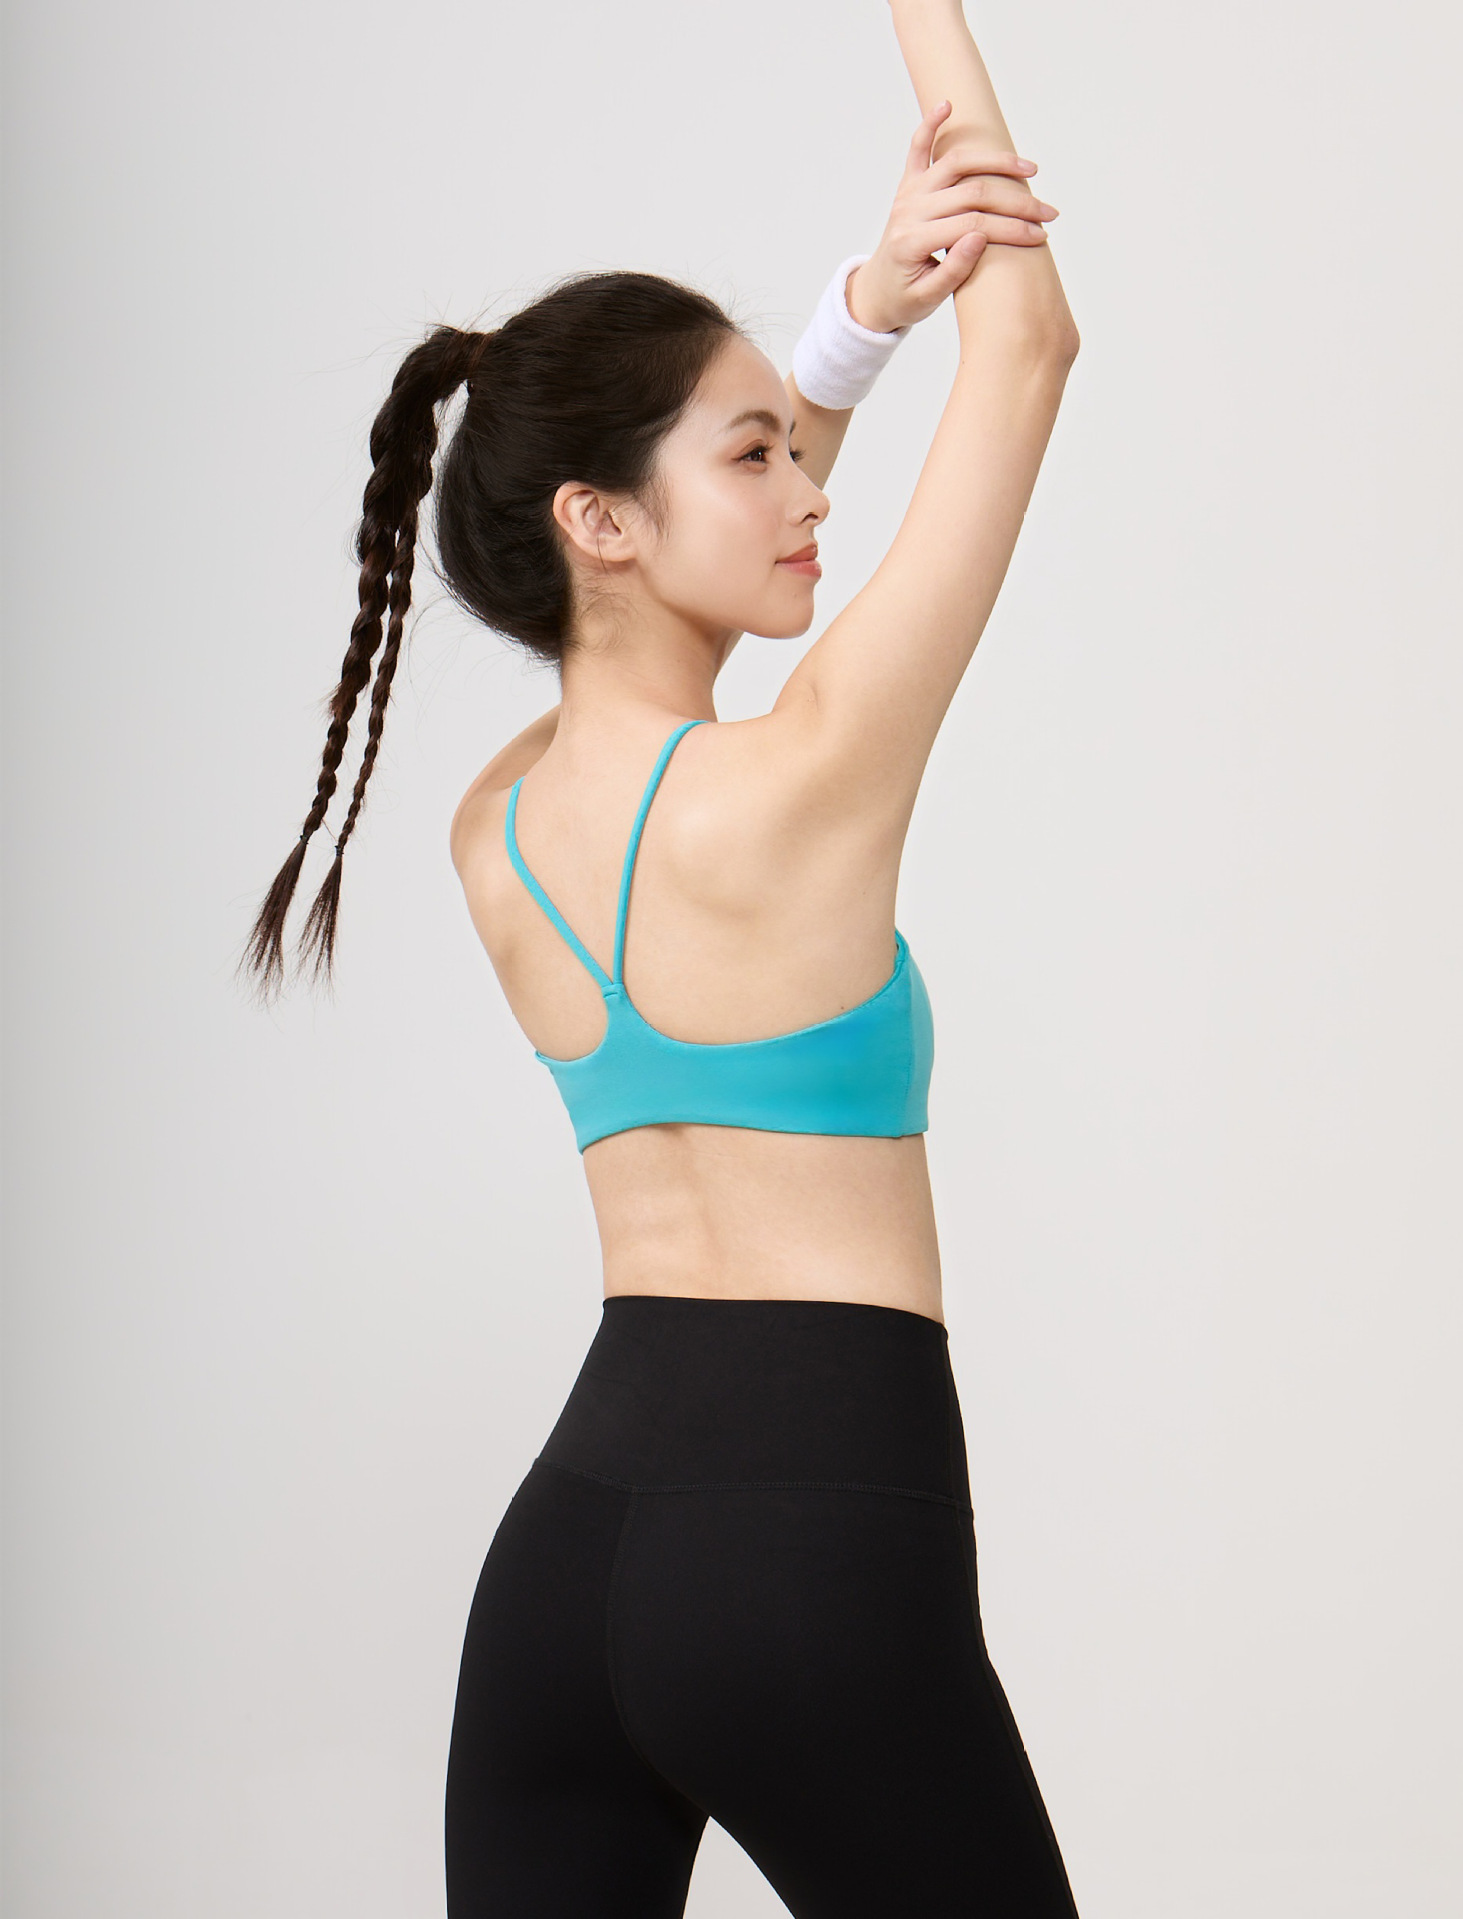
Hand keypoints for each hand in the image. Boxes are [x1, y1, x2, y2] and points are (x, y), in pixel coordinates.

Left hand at [847, 99, 1058, 332]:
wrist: (876, 291)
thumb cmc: (904, 298)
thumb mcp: (928, 298)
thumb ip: (952, 270)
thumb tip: (981, 236)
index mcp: (912, 240)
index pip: (972, 226)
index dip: (1010, 230)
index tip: (1040, 236)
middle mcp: (909, 210)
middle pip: (972, 194)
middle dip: (1016, 202)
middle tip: (1048, 212)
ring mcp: (909, 192)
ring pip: (957, 163)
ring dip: (996, 161)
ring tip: (1030, 170)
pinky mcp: (908, 183)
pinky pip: (918, 148)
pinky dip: (930, 124)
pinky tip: (948, 106)